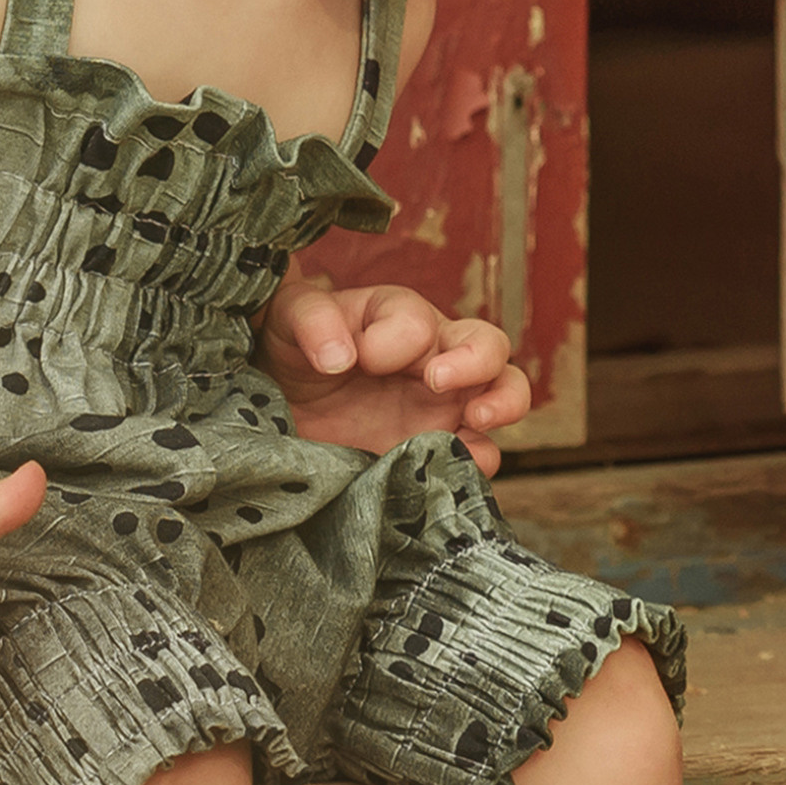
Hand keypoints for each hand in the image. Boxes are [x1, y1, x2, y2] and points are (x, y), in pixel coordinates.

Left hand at [258, 279, 530, 467]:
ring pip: (505, 392)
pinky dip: (481, 459)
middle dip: (473, 360)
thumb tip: (339, 355)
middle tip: (436, 380)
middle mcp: (433, 357)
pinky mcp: (440, 451)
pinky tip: (459, 466)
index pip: (416, 321)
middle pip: (487, 344)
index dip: (395, 339)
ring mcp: (443, 407)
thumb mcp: (286, 320)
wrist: (280, 415)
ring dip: (503, 402)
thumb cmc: (289, 354)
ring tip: (477, 418)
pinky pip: (481, 453)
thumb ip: (311, 320)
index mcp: (398, 319)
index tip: (362, 360)